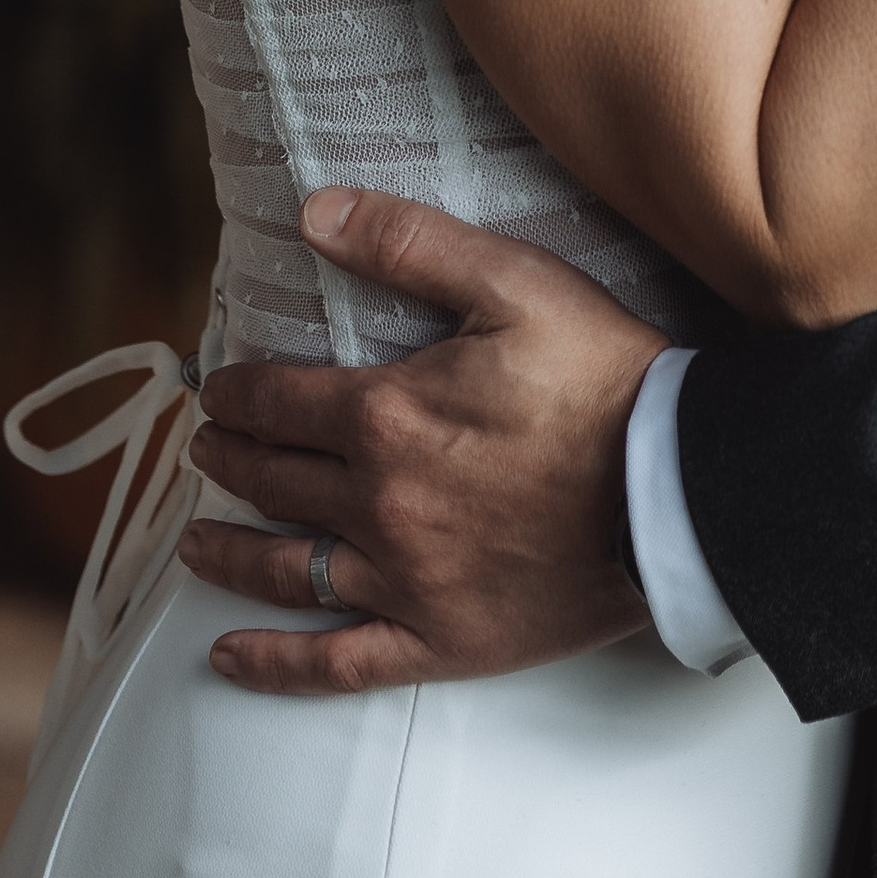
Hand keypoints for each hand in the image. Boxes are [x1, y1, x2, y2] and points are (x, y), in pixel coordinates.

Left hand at [176, 190, 667, 694]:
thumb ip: (409, 243)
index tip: (217, 390)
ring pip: (285, 570)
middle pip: (271, 480)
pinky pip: (336, 665)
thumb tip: (314, 212)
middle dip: (227, 459)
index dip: (235, 393)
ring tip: (196, 541)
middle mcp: (377, 502)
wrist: (679, 489)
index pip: (276, 402)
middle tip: (207, 449)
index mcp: (386, 414)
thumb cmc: (605, 379)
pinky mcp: (439, 640)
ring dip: (228, 551)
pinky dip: (274, 664)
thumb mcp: (514, 281)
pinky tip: (229, 657)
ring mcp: (404, 581)